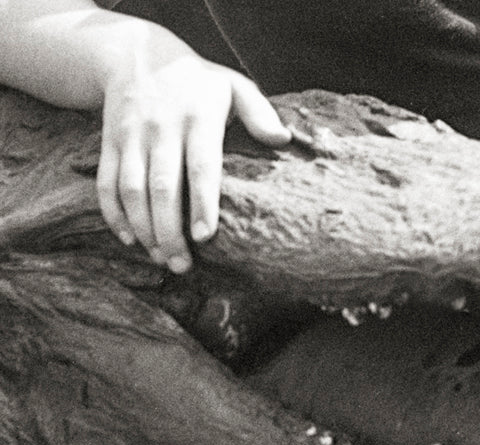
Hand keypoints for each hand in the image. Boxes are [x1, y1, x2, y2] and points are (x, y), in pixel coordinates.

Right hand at [96, 26, 291, 273]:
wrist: (136, 55)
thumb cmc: (199, 81)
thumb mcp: (233, 85)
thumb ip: (259, 113)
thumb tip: (284, 139)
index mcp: (198, 117)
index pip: (201, 166)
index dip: (202, 203)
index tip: (206, 237)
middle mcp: (161, 128)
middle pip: (162, 187)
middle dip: (170, 230)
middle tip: (182, 265)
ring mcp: (131, 136)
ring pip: (131, 190)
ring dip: (144, 229)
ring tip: (161, 259)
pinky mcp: (109, 143)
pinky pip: (106, 183)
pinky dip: (113, 214)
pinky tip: (130, 240)